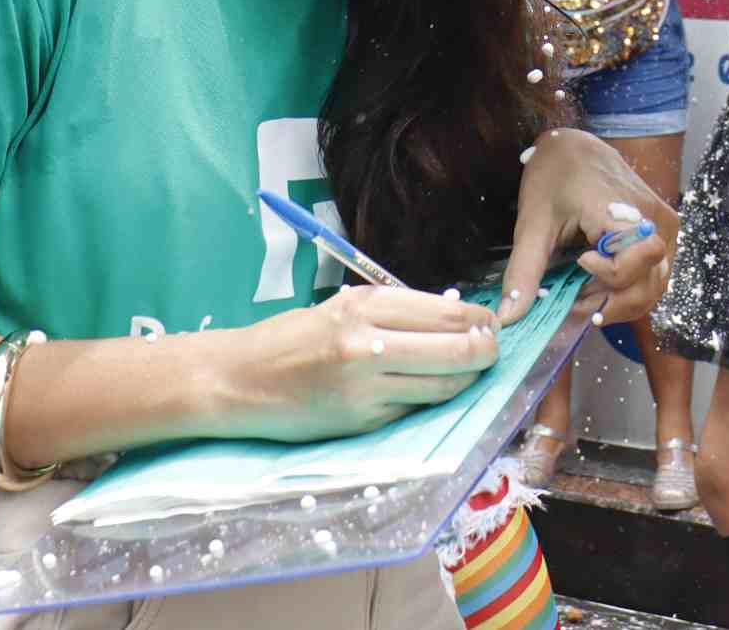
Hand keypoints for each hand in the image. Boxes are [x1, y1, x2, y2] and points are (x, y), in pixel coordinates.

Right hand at [223, 285, 498, 441]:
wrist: (235, 381)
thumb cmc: (290, 339)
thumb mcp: (342, 308)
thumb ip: (394, 313)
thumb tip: (456, 319)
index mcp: (363, 306)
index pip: (447, 314)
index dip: (481, 321)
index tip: (492, 323)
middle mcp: (367, 344)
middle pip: (457, 349)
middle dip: (487, 351)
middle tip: (493, 349)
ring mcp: (365, 387)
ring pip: (444, 385)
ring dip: (467, 379)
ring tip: (472, 370)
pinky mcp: (361, 422)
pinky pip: (414, 409)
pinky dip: (432, 399)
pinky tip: (434, 389)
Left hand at [499, 128, 676, 326]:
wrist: (576, 147)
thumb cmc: (555, 177)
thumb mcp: (533, 224)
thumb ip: (524, 272)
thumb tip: (507, 318)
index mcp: (623, 210)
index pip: (635, 264)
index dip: (608, 278)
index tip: (578, 265)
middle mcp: (654, 219)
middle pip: (649, 282)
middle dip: (611, 301)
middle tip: (574, 301)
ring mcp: (663, 225)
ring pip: (656, 283)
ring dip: (622, 300)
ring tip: (586, 295)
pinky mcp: (663, 230)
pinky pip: (655, 272)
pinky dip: (630, 288)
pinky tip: (600, 286)